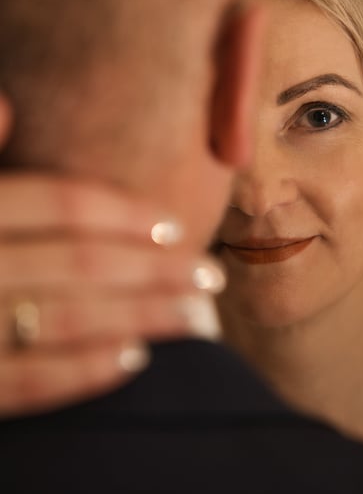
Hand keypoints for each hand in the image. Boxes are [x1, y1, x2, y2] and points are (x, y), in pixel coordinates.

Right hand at [0, 174, 224, 417]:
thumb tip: (13, 112)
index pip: (60, 206)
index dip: (124, 216)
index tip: (177, 228)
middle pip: (81, 263)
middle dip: (155, 269)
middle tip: (211, 276)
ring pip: (70, 319)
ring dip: (142, 316)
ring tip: (196, 317)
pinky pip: (32, 381)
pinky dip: (86, 369)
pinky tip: (137, 359)